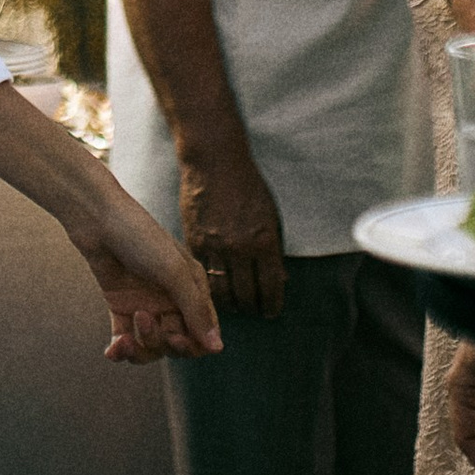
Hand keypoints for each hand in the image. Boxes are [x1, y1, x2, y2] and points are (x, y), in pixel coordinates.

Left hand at [73, 180, 223, 364]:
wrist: (97, 218)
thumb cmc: (140, 237)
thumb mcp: (173, 271)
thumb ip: (195, 310)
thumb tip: (217, 348)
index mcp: (192, 289)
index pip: (202, 334)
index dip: (192, 345)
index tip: (175, 337)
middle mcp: (171, 299)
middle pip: (176, 344)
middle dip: (162, 342)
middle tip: (144, 320)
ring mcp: (146, 303)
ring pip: (151, 346)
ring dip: (139, 350)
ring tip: (124, 339)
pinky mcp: (121, 305)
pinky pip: (126, 339)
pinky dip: (120, 350)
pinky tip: (112, 351)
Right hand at [177, 142, 286, 321]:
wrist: (215, 162)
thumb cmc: (247, 185)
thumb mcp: (270, 215)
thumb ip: (274, 248)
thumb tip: (280, 279)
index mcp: (264, 241)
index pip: (271, 286)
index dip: (272, 304)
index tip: (270, 312)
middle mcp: (240, 248)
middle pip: (246, 294)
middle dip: (251, 308)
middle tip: (252, 312)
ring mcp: (215, 246)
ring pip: (221, 290)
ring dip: (229, 303)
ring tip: (233, 306)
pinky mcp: (195, 241)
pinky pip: (203, 273)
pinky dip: (208, 286)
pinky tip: (213, 290)